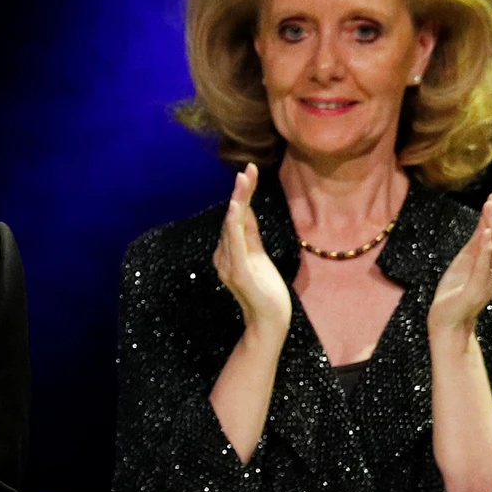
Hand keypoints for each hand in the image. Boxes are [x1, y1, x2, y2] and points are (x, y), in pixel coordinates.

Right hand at [212, 163, 291, 331]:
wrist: (269, 321)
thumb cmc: (266, 291)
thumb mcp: (259, 255)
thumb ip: (250, 233)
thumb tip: (246, 208)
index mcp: (228, 251)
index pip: (236, 218)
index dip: (243, 194)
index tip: (250, 172)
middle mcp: (222, 256)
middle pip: (233, 218)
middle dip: (241, 192)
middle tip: (248, 169)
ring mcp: (228, 265)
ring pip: (232, 227)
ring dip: (239, 202)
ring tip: (243, 181)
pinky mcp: (237, 273)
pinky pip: (234, 244)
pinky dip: (235, 224)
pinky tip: (237, 208)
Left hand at [428, 192, 491, 335]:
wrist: (446, 319)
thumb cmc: (458, 288)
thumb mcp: (469, 257)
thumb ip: (479, 239)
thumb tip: (487, 213)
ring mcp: (491, 282)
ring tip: (489, 209)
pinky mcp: (477, 291)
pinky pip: (486, 268)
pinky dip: (487, 249)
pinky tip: (486, 233)